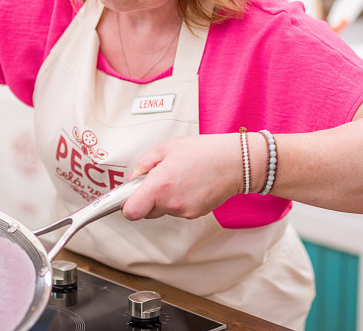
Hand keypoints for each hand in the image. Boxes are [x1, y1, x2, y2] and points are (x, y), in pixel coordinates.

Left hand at [121, 133, 241, 219]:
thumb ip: (143, 165)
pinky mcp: (195, 214)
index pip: (131, 212)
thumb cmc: (204, 151)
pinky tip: (188, 184)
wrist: (236, 162)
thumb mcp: (166, 148)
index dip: (126, 205)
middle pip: (145, 212)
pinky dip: (178, 200)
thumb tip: (132, 179)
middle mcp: (171, 203)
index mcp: (160, 185)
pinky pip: (177, 210)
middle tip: (156, 180)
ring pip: (162, 211)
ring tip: (177, 178)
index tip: (128, 197)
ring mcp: (184, 211)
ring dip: (163, 198)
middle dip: (146, 199)